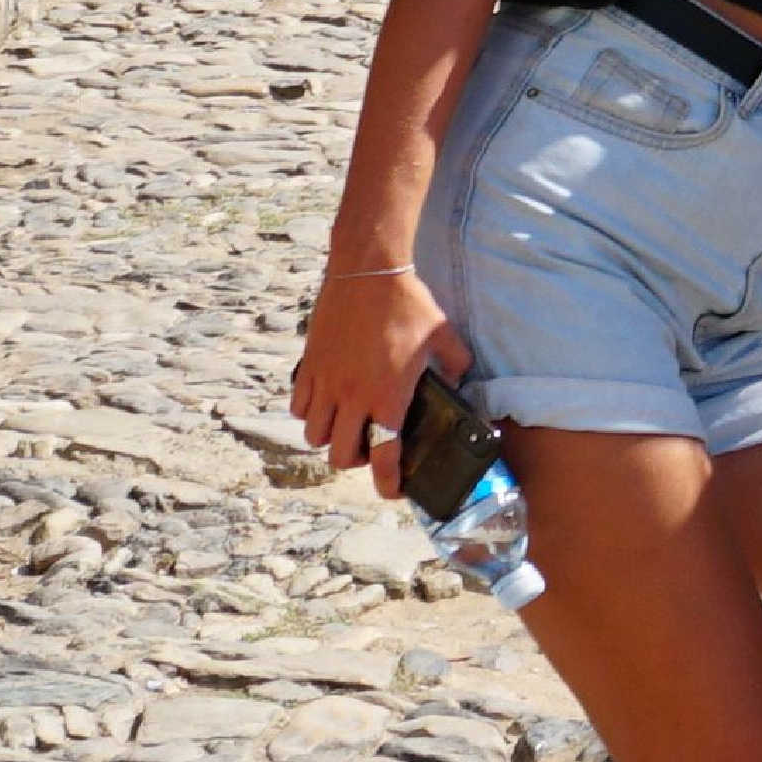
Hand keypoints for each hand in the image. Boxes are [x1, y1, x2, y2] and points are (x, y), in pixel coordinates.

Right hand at [293, 262, 465, 499]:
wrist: (368, 271)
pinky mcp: (308, 366)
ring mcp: (326, 383)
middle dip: (356, 461)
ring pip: (314, 437)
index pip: (384, 457)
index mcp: (388, 397)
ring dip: (330, 439)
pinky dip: (310, 413)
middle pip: (341, 456)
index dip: (388, 483)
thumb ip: (457, 367)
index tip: (392, 490)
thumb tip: (462, 383)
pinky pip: (299, 407)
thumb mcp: (445, 337)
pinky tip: (325, 402)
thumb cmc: (408, 304)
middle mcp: (353, 398)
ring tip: (345, 424)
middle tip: (369, 446)